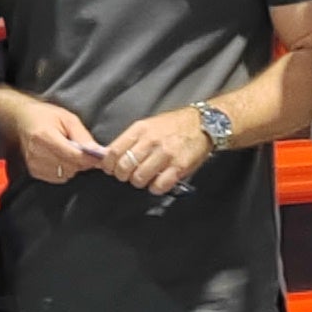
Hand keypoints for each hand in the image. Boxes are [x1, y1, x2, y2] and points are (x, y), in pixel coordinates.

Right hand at [0, 92, 108, 183]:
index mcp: (45, 136)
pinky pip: (57, 178)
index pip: (73, 155)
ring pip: (65, 174)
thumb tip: (97, 152)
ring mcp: (33, 164)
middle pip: (70, 167)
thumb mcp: (68, 118)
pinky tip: (60, 159)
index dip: (89, 158)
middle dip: (81, 162)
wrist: (23, 119)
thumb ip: (82, 136)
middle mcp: (36, 152)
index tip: (98, 156)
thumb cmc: (45, 116)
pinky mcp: (34, 171)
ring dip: (72, 167)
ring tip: (69, 153)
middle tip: (83, 152)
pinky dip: (63, 171)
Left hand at [101, 110, 217, 196]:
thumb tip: (109, 156)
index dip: (108, 165)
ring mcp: (166, 154)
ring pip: (139, 178)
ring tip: (145, 178)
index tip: (111, 169)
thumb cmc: (173, 126)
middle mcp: (151, 141)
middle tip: (128, 176)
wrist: (203, 124)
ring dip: (139, 182)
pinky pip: (159, 185)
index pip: (114, 151)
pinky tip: (158, 182)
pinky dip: (155, 188)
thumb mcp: (148, 125)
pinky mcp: (179, 166)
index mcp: (140, 129)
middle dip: (123, 176)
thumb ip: (130, 140)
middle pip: (124, 167)